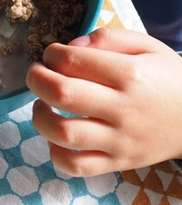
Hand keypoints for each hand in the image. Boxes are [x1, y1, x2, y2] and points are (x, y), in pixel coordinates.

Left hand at [26, 27, 181, 175]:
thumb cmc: (168, 79)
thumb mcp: (147, 46)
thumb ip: (109, 38)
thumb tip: (71, 45)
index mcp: (130, 75)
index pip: (74, 61)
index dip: (52, 54)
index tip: (52, 54)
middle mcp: (123, 109)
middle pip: (62, 94)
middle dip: (36, 79)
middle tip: (37, 74)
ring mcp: (120, 140)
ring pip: (64, 133)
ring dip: (40, 116)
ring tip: (42, 104)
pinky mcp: (118, 162)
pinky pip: (77, 166)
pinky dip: (56, 153)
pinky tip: (55, 137)